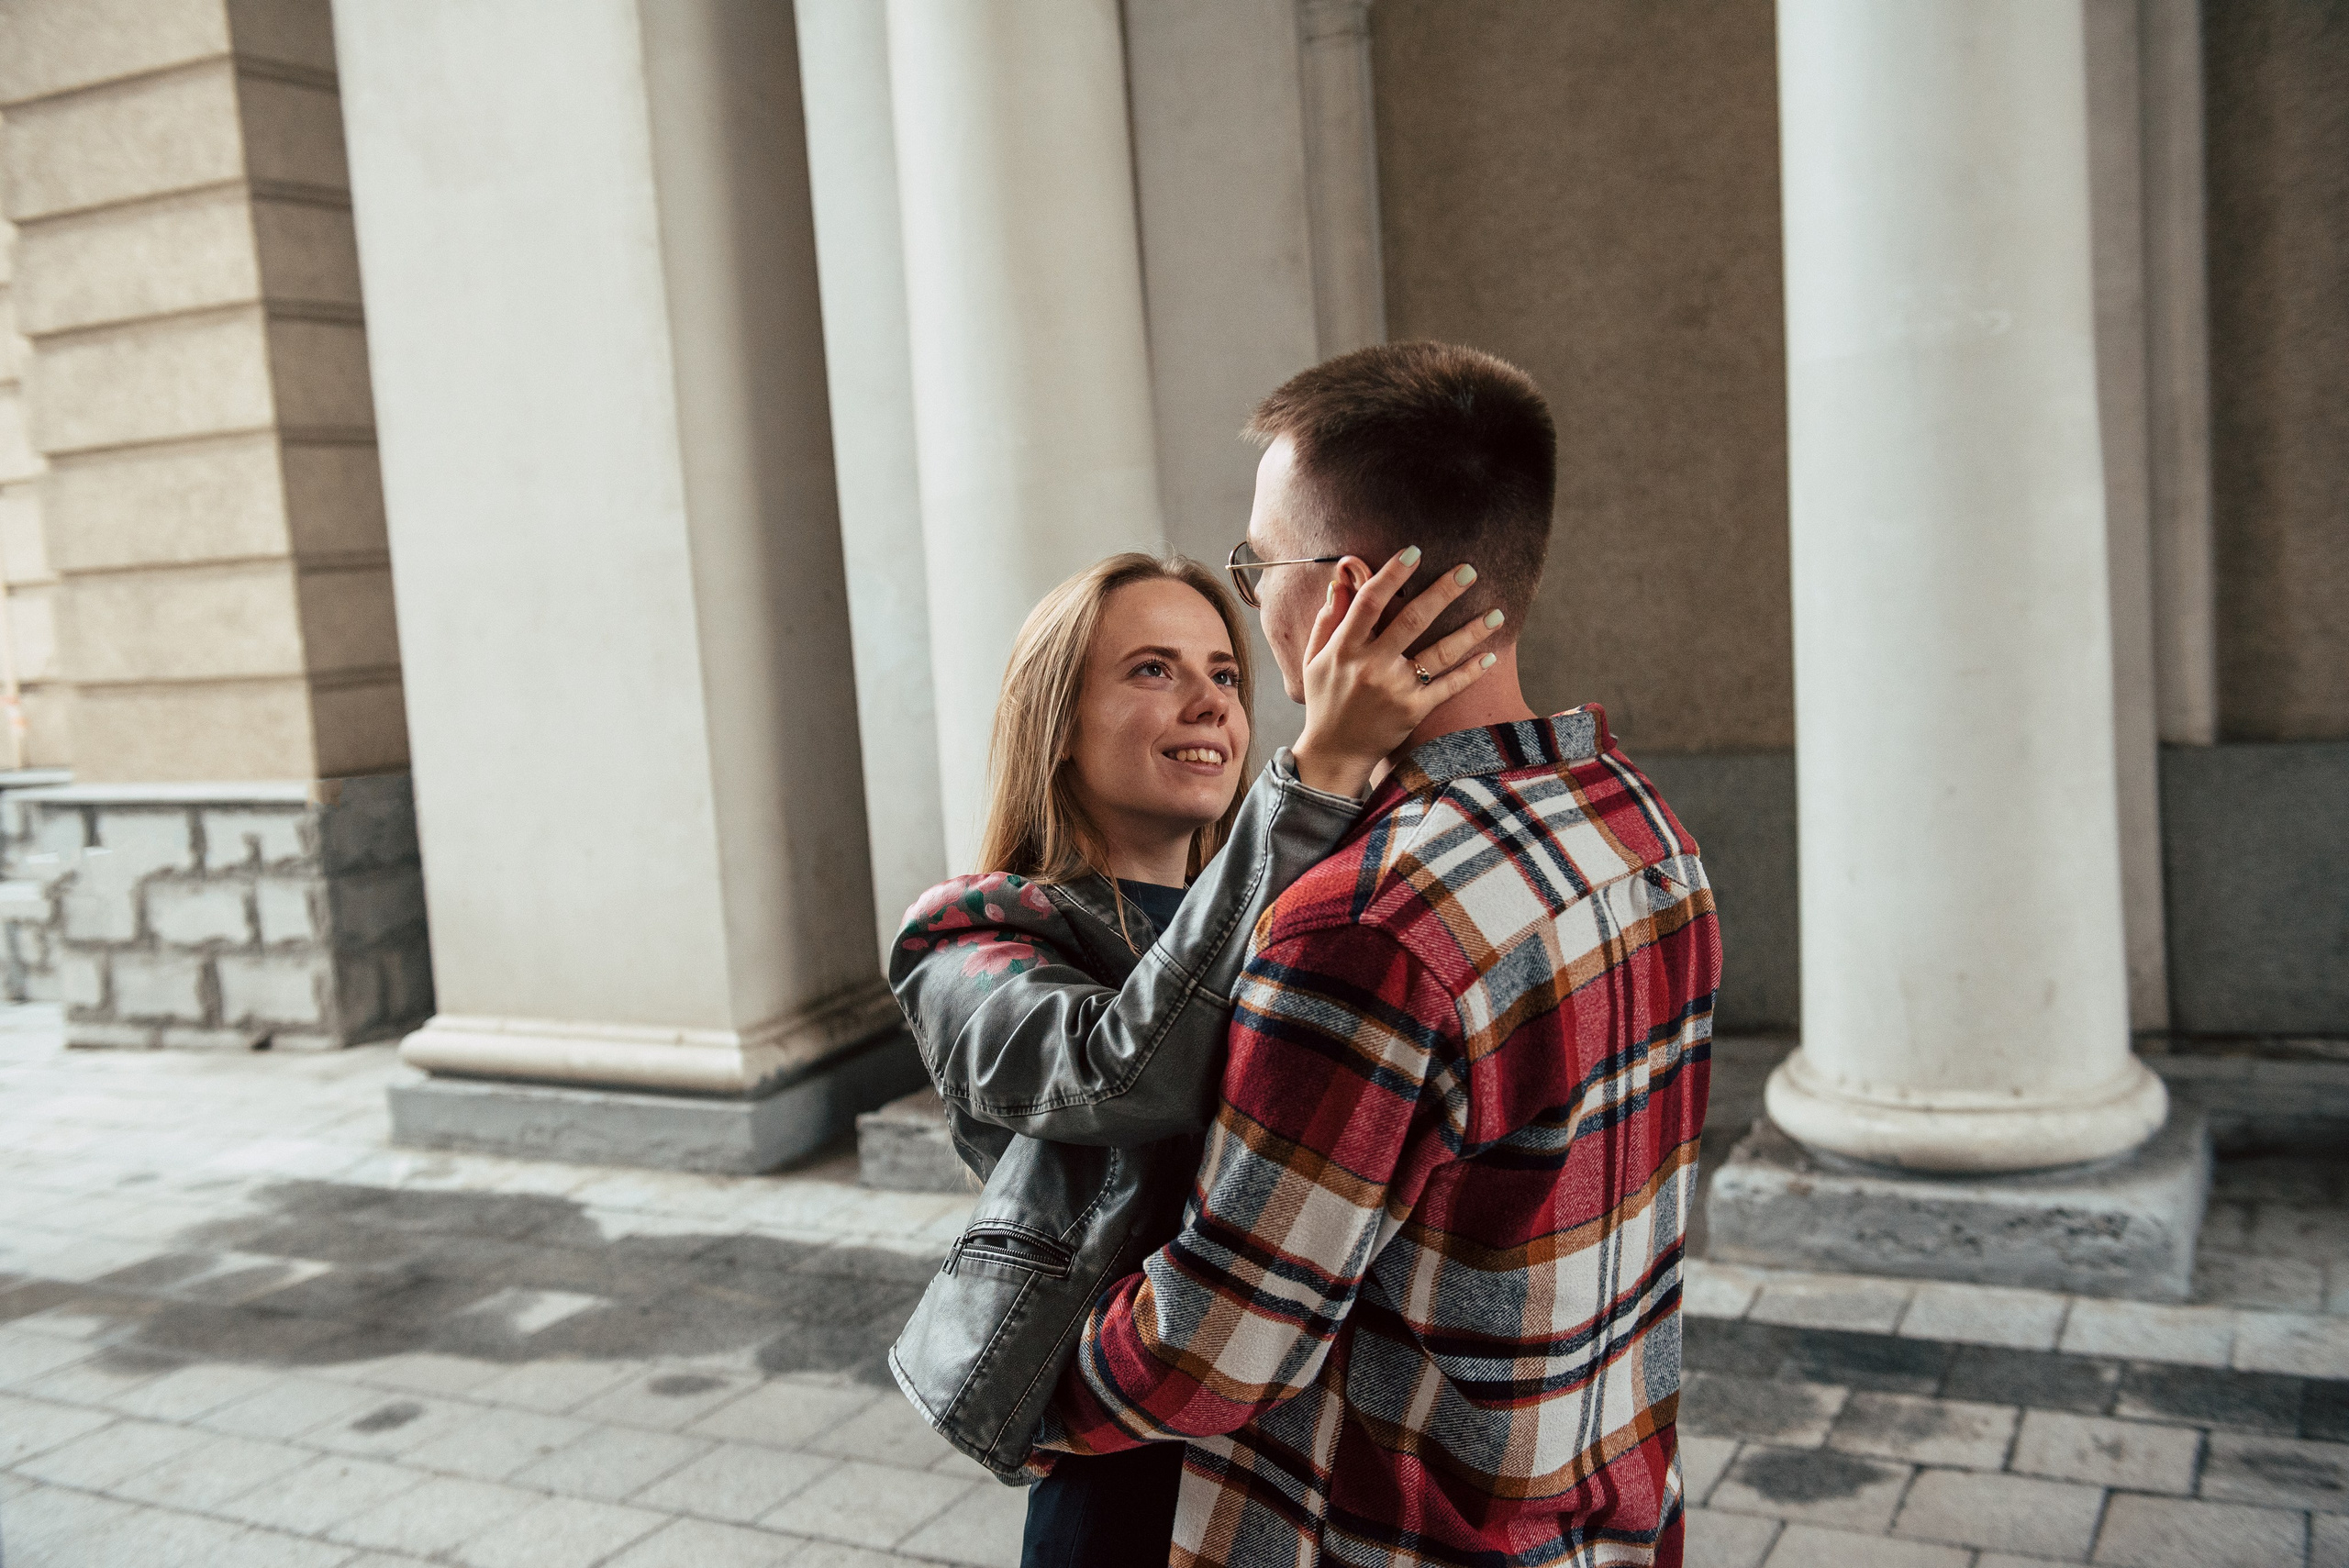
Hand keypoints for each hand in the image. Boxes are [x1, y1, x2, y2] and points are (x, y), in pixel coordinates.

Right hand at [1288, 546, 1502, 798]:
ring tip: (1496, 613)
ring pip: (1439, 653)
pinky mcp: (1413, 711)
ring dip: (1471, 631)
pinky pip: (1448, 687)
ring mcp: (1395, 690)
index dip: (1391, 574)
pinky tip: (1490, 657)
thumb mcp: (1315, 657)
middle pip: (1413, 620)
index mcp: (1344, 648)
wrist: (1335, 752)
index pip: (1369, 602)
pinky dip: (1471, 672)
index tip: (1414, 551)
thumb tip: (1342, 579)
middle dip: (1443, 592)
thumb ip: (1329, 618)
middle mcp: (1371, 666)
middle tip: (1469, 570)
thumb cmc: (1326, 699)